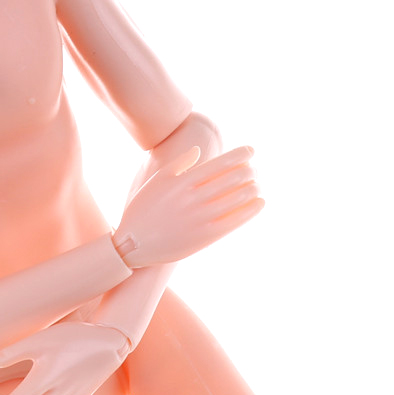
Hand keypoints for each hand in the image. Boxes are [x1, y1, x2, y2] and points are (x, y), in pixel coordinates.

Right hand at [114, 145, 262, 267]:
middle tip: (254, 169)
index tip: (250, 151)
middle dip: (249, 170)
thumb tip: (200, 150)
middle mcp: (195, 198)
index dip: (241, 155)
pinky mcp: (206, 237)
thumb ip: (180, 162)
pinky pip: (236, 220)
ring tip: (256, 183)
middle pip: (233, 178)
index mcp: (184, 181)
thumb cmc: (144, 209)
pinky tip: (259, 202)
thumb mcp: (158, 180)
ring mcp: (201, 218)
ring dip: (253, 187)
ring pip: (238, 198)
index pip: (221, 163)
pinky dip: (251, 209)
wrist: (134, 245)